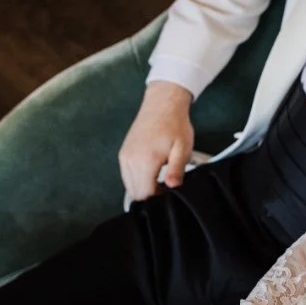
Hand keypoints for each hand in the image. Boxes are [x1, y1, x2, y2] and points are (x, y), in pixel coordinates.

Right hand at [119, 81, 194, 201]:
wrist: (162, 105)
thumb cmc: (175, 125)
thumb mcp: (182, 148)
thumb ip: (176, 170)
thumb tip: (172, 187)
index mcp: (145, 160)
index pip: (145, 193)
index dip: (158, 200)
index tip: (170, 196)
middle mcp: (130, 160)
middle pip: (135, 193)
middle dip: (150, 197)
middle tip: (166, 191)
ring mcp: (124, 157)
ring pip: (129, 186)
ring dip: (143, 189)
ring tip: (160, 182)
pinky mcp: (123, 154)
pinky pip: (126, 176)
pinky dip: (137, 180)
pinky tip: (152, 175)